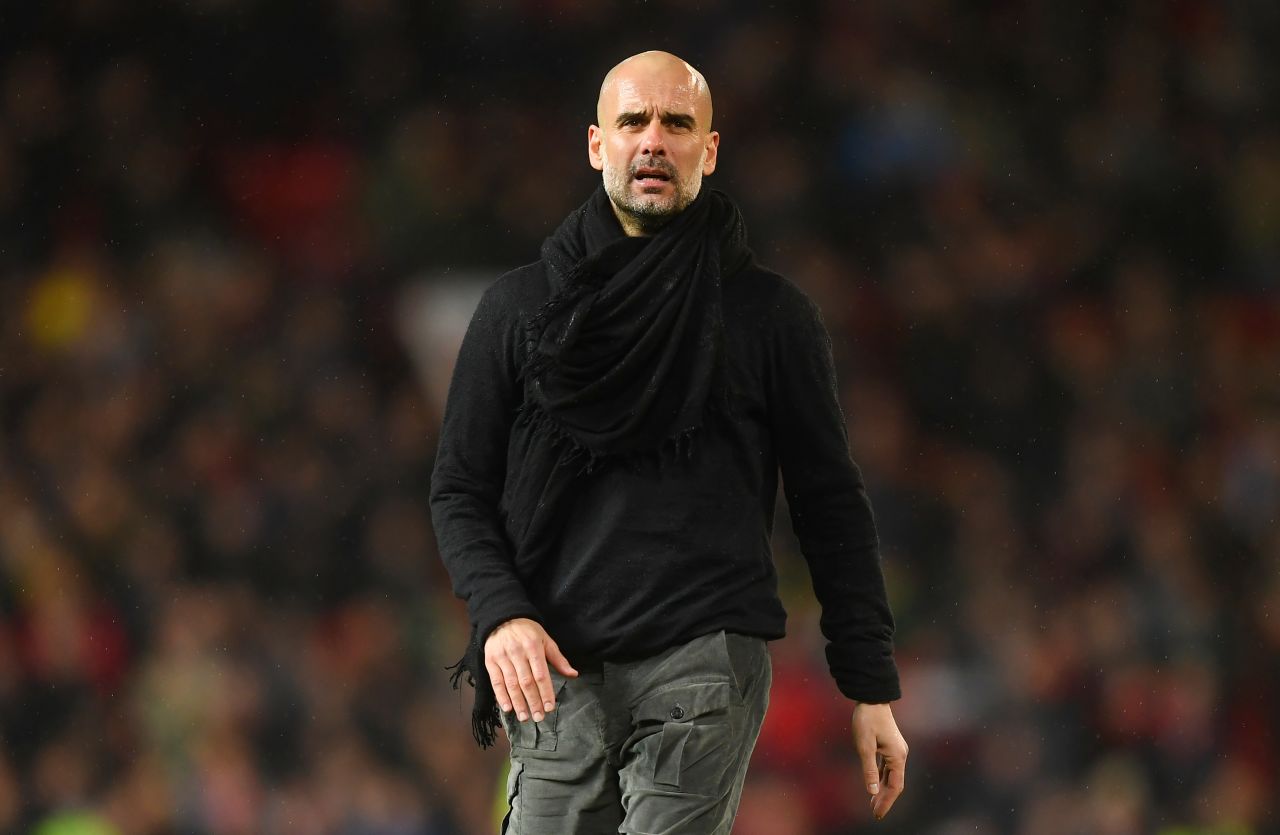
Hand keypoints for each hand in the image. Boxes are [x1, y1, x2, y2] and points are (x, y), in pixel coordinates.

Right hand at [484, 617, 578, 722]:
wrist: (502, 618)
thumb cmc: (528, 631)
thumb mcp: (546, 640)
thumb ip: (558, 659)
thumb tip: (573, 675)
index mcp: (534, 647)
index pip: (541, 674)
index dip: (545, 692)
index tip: (550, 707)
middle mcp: (517, 652)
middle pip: (526, 682)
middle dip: (533, 702)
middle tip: (538, 717)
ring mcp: (502, 657)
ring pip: (511, 684)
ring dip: (518, 703)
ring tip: (524, 717)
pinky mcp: (490, 661)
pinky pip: (496, 681)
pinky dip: (501, 696)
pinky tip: (507, 708)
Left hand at [852, 702, 907, 820]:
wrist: (872, 698)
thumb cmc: (867, 720)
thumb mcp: (864, 746)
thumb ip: (869, 769)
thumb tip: (872, 792)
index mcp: (897, 756)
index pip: (894, 786)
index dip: (887, 802)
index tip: (877, 814)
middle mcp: (900, 755)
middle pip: (895, 783)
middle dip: (885, 799)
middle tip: (875, 814)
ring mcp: (896, 750)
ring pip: (891, 776)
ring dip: (882, 789)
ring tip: (873, 803)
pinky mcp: (890, 746)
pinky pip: (887, 767)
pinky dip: (881, 778)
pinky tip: (874, 785)